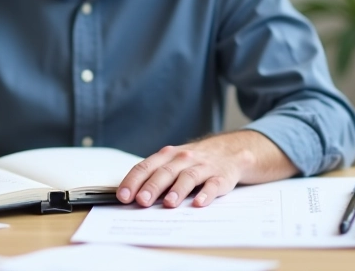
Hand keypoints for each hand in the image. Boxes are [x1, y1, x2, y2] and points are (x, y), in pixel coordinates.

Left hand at [116, 138, 248, 207]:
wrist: (230, 151)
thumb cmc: (193, 161)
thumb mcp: (173, 162)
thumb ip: (154, 175)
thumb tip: (131, 197)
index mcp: (167, 155)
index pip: (145, 167)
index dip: (133, 181)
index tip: (123, 196)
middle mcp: (183, 159)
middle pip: (165, 172)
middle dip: (152, 187)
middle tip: (142, 201)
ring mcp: (203, 167)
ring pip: (188, 177)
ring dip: (177, 190)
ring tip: (169, 204)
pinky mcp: (221, 176)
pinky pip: (213, 185)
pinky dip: (206, 194)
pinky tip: (199, 203)